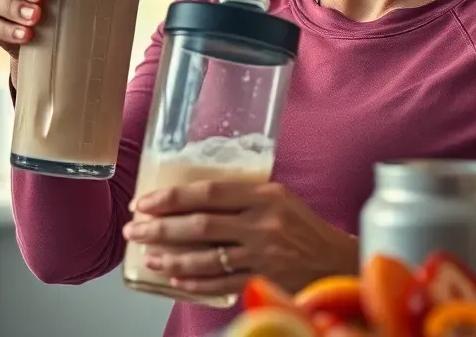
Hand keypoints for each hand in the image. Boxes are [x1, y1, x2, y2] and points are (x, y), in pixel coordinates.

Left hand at [122, 180, 357, 296]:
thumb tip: (194, 195)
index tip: (145, 202)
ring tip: (149, 257)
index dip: (171, 198)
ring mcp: (264, 255)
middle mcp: (264, 223)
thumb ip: (243, 197)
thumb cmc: (306, 228)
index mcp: (265, 195)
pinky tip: (176, 280)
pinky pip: (221, 283)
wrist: (339, 262)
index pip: (208, 192)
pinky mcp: (265, 280)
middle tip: (135, 229)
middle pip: (200, 225)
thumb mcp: (280, 199)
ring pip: (206, 258)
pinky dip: (195, 282)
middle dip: (161, 228)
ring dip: (171, 259)